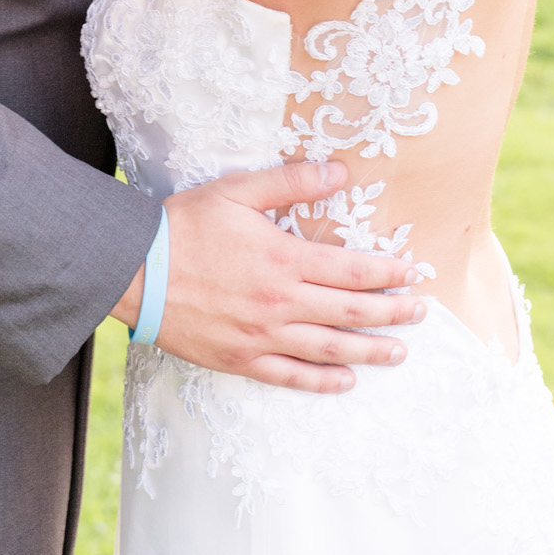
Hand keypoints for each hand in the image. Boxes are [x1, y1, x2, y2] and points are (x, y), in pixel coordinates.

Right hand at [111, 161, 426, 392]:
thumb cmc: (184, 225)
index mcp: (284, 259)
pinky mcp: (240, 359)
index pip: (352, 270)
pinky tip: (344, 381)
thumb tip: (339, 171)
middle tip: (420, 313)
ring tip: (398, 353)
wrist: (134, 270)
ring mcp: (261, 336)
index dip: (387, 273)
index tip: (412, 275)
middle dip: (391, 313)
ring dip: (369, 352)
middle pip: (350, 312)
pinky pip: (289, 376)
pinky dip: (321, 382)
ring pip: (329, 349)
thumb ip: (291, 182)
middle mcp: (280, 302)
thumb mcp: (238, 191)